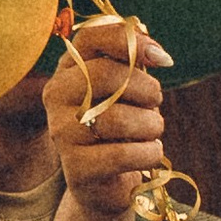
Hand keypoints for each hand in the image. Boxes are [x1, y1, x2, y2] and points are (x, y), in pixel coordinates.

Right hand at [45, 19, 173, 216]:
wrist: (105, 184)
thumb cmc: (121, 127)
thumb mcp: (127, 89)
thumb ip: (136, 62)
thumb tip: (157, 53)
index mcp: (68, 68)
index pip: (92, 36)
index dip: (134, 42)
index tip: (164, 60)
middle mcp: (56, 95)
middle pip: (106, 75)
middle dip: (146, 88)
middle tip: (156, 102)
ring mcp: (61, 132)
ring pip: (117, 118)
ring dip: (151, 124)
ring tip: (152, 131)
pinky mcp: (76, 168)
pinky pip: (123, 154)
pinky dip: (149, 153)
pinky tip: (150, 153)